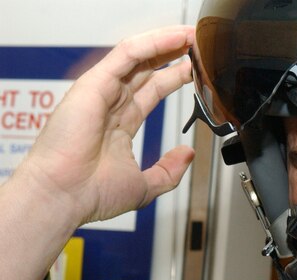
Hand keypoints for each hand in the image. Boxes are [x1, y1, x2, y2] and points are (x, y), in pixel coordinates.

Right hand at [13, 25, 195, 227]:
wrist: (66, 195)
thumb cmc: (91, 194)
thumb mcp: (145, 185)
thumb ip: (169, 170)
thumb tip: (188, 154)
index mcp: (120, 124)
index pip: (153, 90)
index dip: (175, 77)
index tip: (197, 72)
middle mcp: (110, 104)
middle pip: (148, 69)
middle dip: (174, 54)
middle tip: (198, 45)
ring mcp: (102, 92)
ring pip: (138, 56)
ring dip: (167, 43)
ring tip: (191, 35)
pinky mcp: (95, 83)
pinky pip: (126, 54)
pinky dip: (151, 42)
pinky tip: (173, 38)